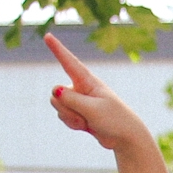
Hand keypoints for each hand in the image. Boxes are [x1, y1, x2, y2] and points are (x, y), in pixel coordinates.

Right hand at [46, 33, 153, 150]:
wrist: (124, 137)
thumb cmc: (114, 120)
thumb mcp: (92, 109)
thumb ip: (71, 100)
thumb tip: (54, 90)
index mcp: (88, 81)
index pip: (69, 62)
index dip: (57, 48)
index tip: (47, 36)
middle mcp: (81, 87)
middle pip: (56, 93)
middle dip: (65, 108)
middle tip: (84, 116)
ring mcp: (78, 100)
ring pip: (57, 106)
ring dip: (70, 118)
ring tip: (88, 122)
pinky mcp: (77, 111)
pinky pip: (62, 116)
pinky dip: (71, 123)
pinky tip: (86, 126)